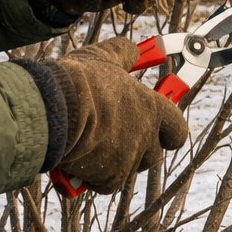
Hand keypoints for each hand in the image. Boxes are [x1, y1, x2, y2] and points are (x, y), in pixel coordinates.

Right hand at [50, 37, 190, 192]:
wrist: (52, 111)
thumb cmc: (79, 82)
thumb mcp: (104, 57)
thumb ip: (124, 53)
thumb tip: (136, 49)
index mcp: (153, 109)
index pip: (178, 128)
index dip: (169, 130)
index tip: (160, 125)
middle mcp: (147, 137)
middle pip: (154, 153)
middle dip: (138, 148)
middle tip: (116, 135)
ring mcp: (130, 159)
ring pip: (129, 168)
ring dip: (114, 161)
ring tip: (91, 144)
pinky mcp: (110, 178)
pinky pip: (106, 183)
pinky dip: (93, 176)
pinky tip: (78, 160)